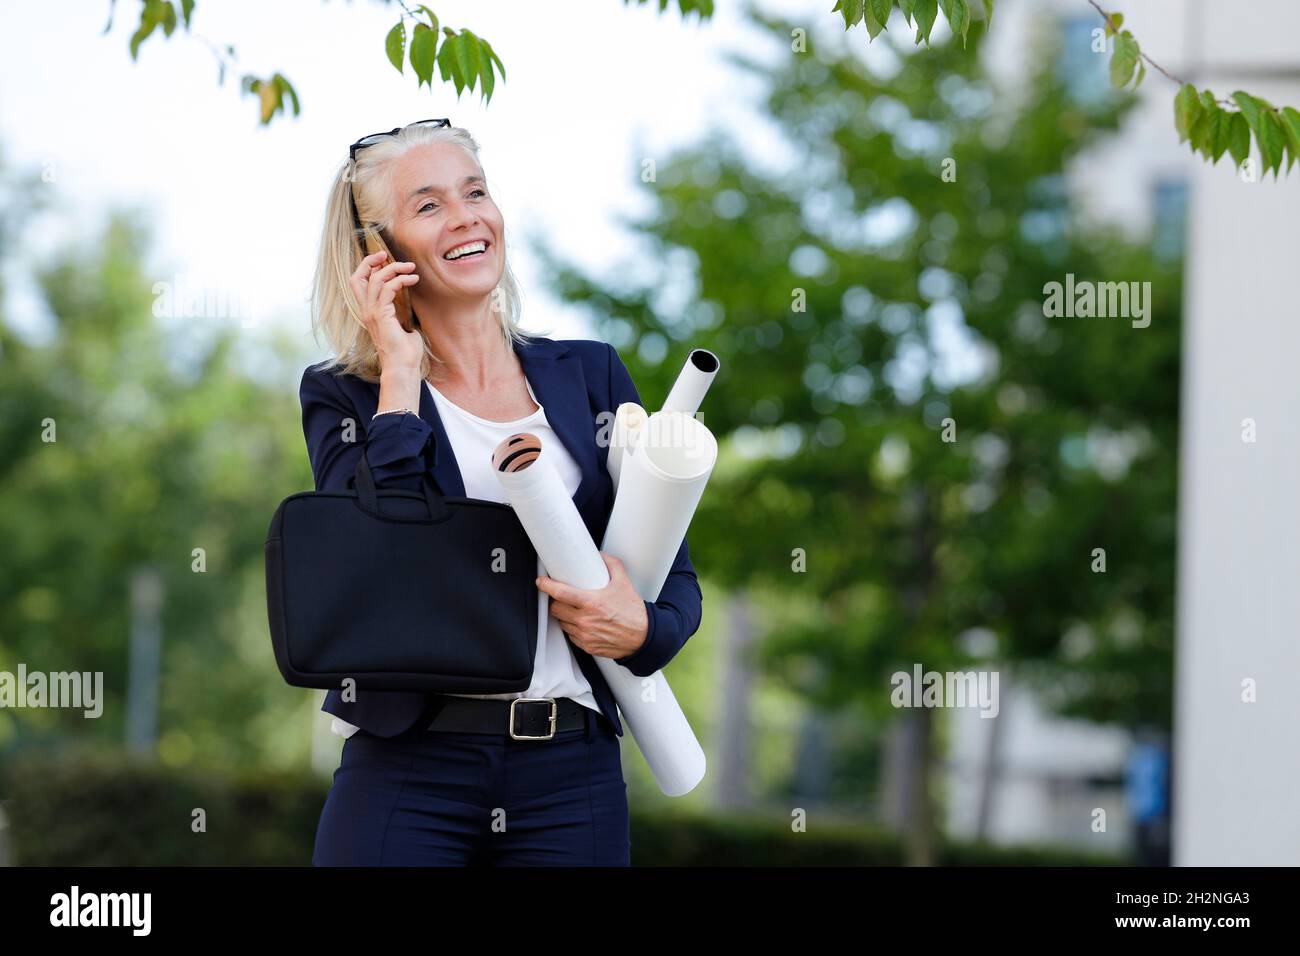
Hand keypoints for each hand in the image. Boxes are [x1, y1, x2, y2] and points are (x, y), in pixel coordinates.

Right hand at [349, 250, 422, 373]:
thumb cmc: (406, 352)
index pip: (359, 283)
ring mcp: (372, 313)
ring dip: (393, 268)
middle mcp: (367, 310)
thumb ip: (402, 312)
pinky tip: (413, 280)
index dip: (367, 267)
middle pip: (357, 277)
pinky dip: (400, 280)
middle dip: (371, 261)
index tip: (384, 259)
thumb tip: (413, 304)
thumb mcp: (404, 326)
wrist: (403, 367)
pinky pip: (388, 288)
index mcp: (370, 312)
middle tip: (387, 254)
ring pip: (375, 279)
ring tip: (411, 268)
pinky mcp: (381, 315)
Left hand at [535, 553, 648, 660]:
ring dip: (564, 615)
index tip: (541, 582)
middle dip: (556, 601)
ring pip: (561, 623)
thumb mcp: (624, 583)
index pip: (560, 593)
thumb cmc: (634, 611)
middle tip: (561, 596)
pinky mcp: (587, 646)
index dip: (546, 586)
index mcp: (592, 603)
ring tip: (573, 610)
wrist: (643, 637)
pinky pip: (570, 635)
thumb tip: (601, 555)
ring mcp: (585, 635)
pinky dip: (572, 628)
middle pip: (556, 609)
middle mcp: (585, 620)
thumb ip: (612, 565)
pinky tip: (582, 623)